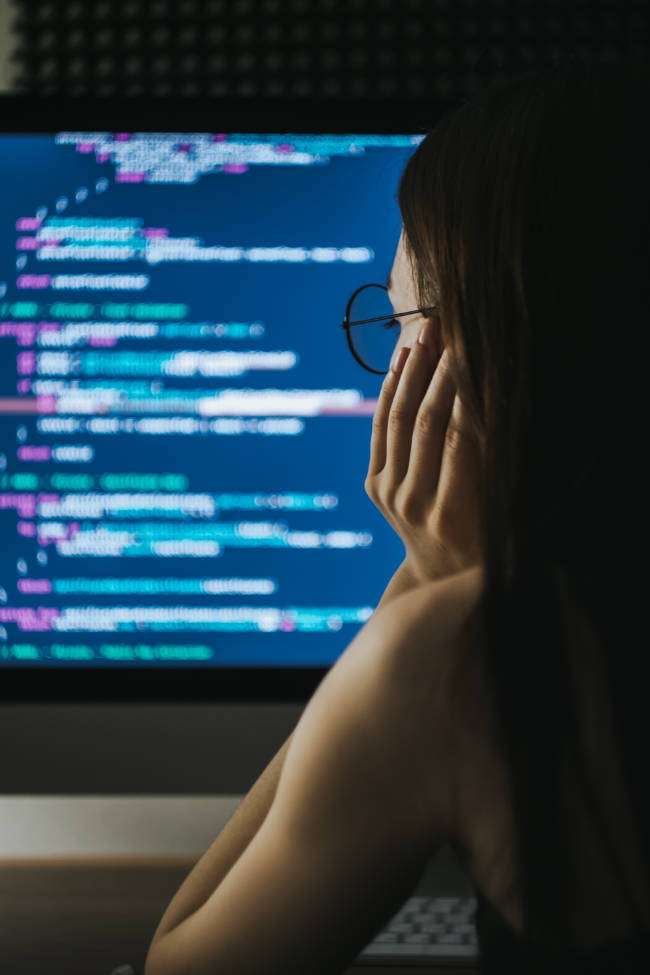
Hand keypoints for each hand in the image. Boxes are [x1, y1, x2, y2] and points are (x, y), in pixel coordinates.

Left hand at [364, 322, 483, 584]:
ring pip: (397, 419)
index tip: (475, 350)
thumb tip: (492, 399)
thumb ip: (492, 463)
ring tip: (425, 331)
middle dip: (438, 370)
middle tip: (450, 328)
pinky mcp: (372, 484)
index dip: (465, 390)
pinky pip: (380, 428)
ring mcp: (387, 493)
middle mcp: (412, 502)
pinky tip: (401, 358)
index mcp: (451, 512)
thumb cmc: (486, 538)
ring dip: (411, 371)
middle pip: (424, 422)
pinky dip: (389, 391)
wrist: (439, 574)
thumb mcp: (499, 509)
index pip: (458, 437)